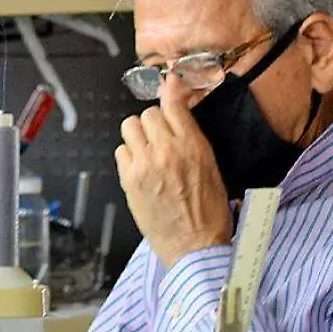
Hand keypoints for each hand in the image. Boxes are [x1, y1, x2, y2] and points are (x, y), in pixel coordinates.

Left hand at [115, 80, 231, 268]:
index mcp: (193, 146)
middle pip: (148, 113)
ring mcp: (145, 165)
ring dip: (138, 135)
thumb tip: (181, 114)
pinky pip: (120, 151)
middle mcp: (167, 151)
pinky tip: (139, 168)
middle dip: (154, 122)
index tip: (168, 84)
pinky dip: (128, 156)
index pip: (173, 103)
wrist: (195, 247)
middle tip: (159, 137)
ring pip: (129, 127)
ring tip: (146, 151)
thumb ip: (193, 138)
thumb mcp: (212, 168)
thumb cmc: (209, 214)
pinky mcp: (129, 180)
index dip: (170, 91)